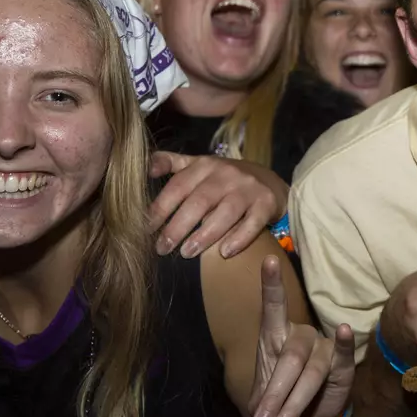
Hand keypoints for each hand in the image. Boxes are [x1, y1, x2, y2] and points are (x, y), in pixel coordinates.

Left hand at [148, 152, 286, 259]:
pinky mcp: (266, 203)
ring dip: (204, 235)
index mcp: (204, 165)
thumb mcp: (199, 165)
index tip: (146, 229)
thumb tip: (146, 168)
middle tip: (163, 248)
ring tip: (187, 253)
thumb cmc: (225, 179)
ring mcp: (248, 189)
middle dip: (178, 227)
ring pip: (225, 213)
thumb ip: (171, 163)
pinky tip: (224, 253)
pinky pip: (252, 223)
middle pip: (199, 202)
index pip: (178, 186)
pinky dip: (239, 239)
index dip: (160, 208)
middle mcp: (226, 174)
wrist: (270, 182)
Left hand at [248, 255, 355, 416]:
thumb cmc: (280, 395)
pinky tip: (343, 330)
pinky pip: (342, 354)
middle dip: (275, 393)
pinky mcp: (342, 364)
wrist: (309, 416)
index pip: (273, 306)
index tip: (268, 261)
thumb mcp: (263, 398)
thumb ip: (262, 405)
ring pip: (309, 370)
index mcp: (275, 336)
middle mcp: (299, 336)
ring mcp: (322, 347)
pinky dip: (343, 342)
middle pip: (289, 358)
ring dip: (292, 402)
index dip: (271, 284)